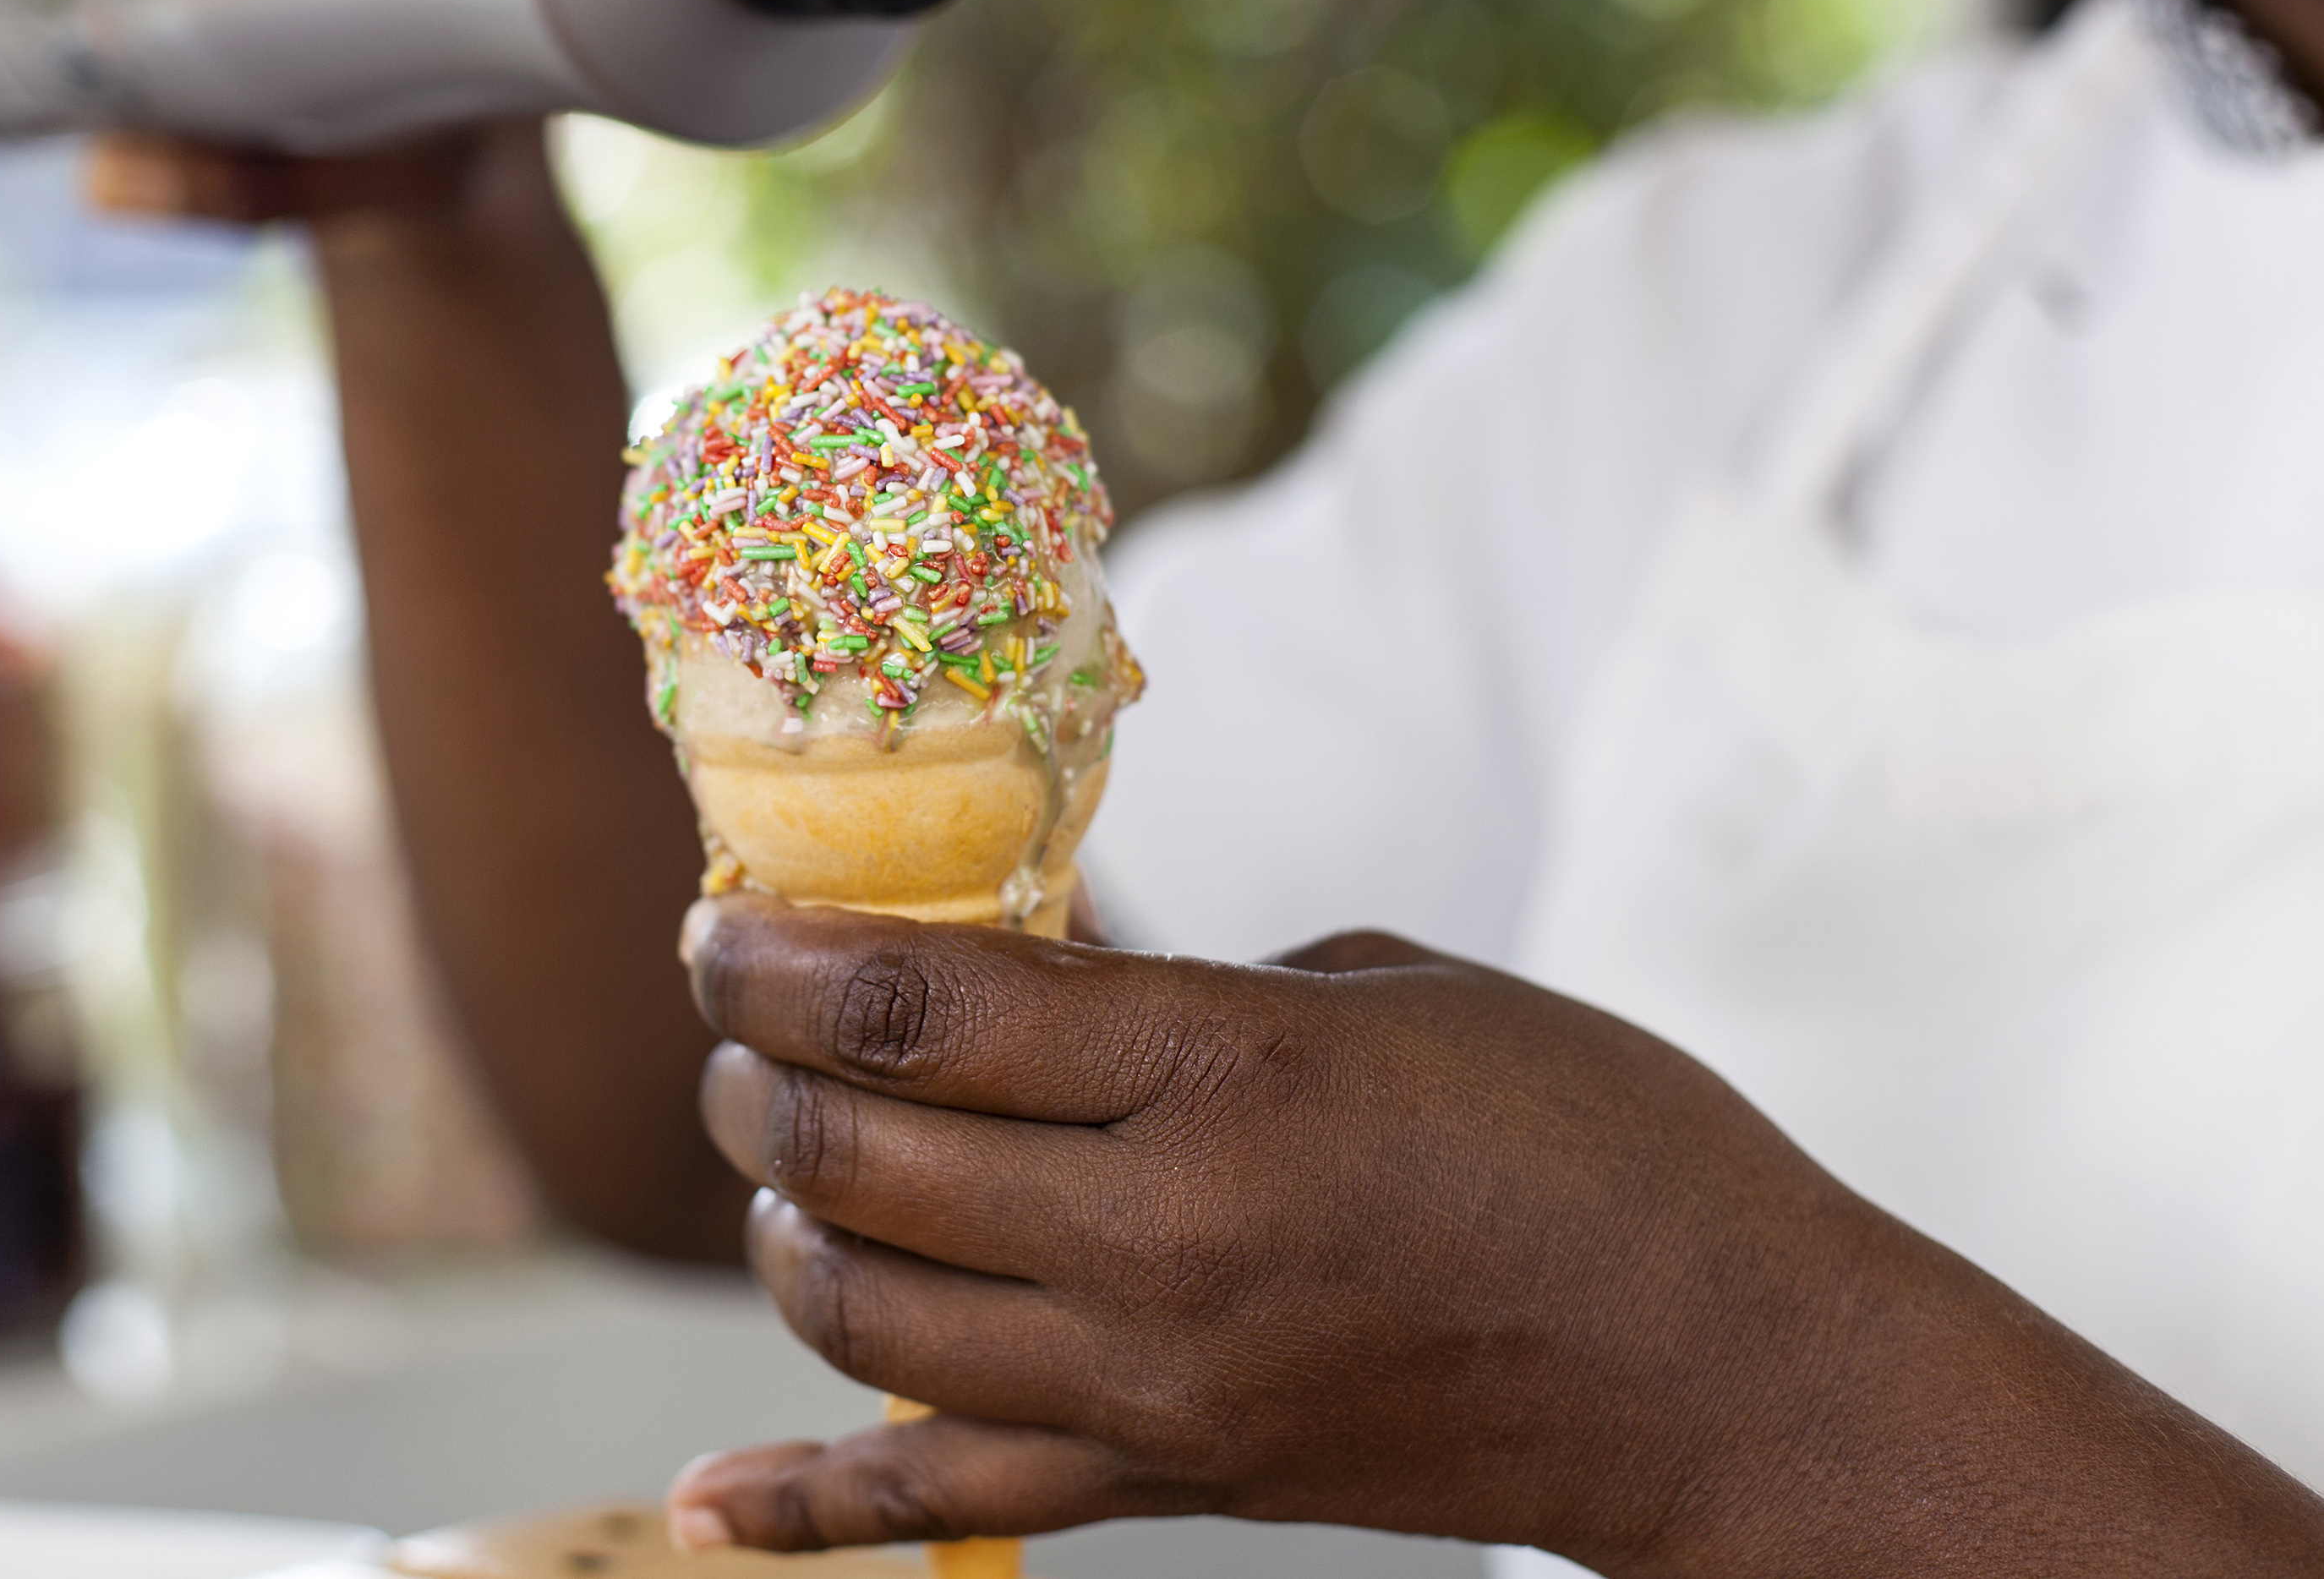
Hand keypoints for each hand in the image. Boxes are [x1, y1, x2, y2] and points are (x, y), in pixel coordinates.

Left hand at [667, 899, 2323, 1573]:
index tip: (715, 927)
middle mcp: (1168, 1235)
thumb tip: (1037, 992)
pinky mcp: (1177, 1480)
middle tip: (733, 1026)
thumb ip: (1190, 994)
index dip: (775, 963)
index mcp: (1228, 1070)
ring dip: (778, 1231)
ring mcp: (1162, 1381)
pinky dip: (809, 1506)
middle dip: (751, 1081)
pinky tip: (704, 1497)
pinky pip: (950, 1501)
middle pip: (859, 1160)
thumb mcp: (1391, 990)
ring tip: (775, 1163)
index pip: (921, 1012)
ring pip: (867, 1320)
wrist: (1728, 1372)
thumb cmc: (1595, 1137)